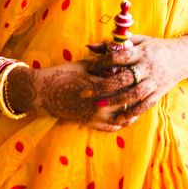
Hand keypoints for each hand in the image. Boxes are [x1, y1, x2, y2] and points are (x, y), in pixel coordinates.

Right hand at [12, 61, 140, 131]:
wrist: (42, 93)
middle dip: (136, 93)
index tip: (141, 72)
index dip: (134, 77)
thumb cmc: (62, 74)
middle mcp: (98, 103)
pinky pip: (110, 127)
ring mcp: (95, 116)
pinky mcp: (90, 123)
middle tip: (145, 87)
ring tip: (139, 103)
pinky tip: (127, 117)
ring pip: (122, 116)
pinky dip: (121, 122)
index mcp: (98, 85)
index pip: (123, 82)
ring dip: (132, 110)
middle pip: (125, 100)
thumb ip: (103, 65)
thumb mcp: (83, 65)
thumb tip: (118, 61)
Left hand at [82, 34, 187, 128]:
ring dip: (115, 101)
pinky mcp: (159, 92)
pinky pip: (145, 104)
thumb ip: (115, 43)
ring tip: (98, 106)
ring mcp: (154, 81)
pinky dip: (132, 112)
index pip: (119, 57)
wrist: (182, 57)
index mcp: (141, 51)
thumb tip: (90, 45)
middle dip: (103, 86)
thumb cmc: (155, 47)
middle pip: (123, 78)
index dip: (103, 62)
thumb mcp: (138, 40)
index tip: (90, 68)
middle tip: (85, 92)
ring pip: (134, 94)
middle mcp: (148, 67)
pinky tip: (119, 117)